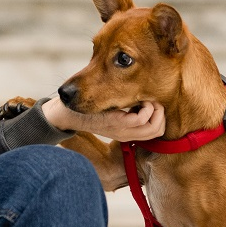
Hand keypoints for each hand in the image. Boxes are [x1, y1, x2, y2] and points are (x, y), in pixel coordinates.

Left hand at [43, 98, 164, 141]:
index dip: (160, 116)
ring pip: (153, 127)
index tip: (151, 101)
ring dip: (154, 110)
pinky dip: (144, 107)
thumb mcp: (108, 109)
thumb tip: (137, 92)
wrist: (65, 112)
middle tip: (149, 98)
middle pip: (158, 130)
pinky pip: (140, 119)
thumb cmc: (87, 108)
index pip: (156, 131)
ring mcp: (121, 130)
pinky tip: (135, 97)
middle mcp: (126, 134)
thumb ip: (123, 106)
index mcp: (126, 132)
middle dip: (160, 112)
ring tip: (144, 98)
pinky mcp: (115, 122)